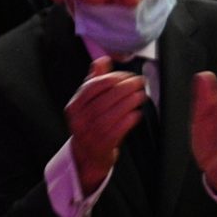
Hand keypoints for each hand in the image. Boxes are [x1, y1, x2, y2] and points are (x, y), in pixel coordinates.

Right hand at [65, 56, 148, 191]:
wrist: (86, 156)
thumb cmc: (90, 124)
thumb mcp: (87, 102)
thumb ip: (95, 80)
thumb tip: (103, 60)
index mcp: (74, 106)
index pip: (93, 87)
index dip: (113, 78)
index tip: (127, 75)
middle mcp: (79, 120)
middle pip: (105, 98)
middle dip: (126, 87)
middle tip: (140, 82)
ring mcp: (90, 134)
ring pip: (112, 113)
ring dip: (130, 102)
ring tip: (142, 95)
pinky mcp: (102, 145)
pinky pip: (118, 129)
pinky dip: (129, 119)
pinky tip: (137, 113)